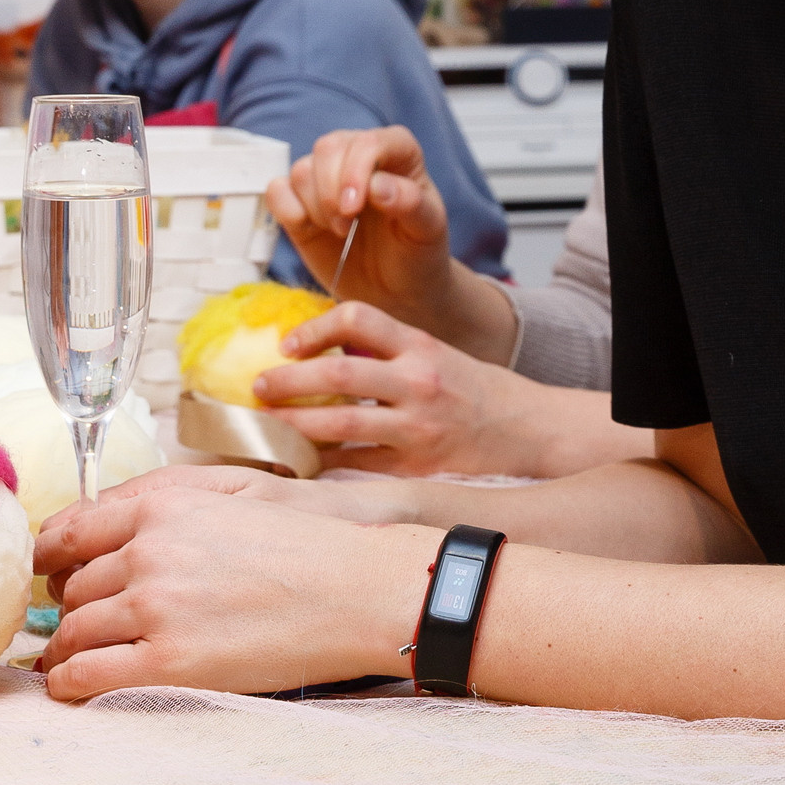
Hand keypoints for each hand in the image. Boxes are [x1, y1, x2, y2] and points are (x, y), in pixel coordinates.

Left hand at [35, 468, 436, 699]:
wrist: (357, 592)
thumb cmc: (305, 546)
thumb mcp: (232, 496)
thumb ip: (165, 505)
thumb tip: (101, 529)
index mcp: (163, 507)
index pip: (70, 532)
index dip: (49, 558)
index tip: (47, 576)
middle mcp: (149, 552)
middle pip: (73, 586)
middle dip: (69, 607)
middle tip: (75, 625)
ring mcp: (155, 608)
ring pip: (74, 631)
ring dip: (65, 650)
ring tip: (68, 662)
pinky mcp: (168, 662)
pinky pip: (87, 675)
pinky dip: (68, 683)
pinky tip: (72, 686)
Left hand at [256, 299, 572, 475]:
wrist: (527, 429)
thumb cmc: (475, 390)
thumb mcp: (436, 354)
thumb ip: (387, 351)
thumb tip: (318, 354)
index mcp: (421, 345)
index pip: (357, 318)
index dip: (314, 328)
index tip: (287, 344)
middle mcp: (418, 381)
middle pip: (339, 376)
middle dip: (288, 382)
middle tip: (258, 388)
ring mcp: (417, 426)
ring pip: (341, 426)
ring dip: (294, 426)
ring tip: (265, 426)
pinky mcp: (417, 465)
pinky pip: (358, 465)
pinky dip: (323, 465)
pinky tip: (299, 463)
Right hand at [267, 129, 517, 361]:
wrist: (396, 289)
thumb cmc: (418, 252)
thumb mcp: (427, 229)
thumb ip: (410, 202)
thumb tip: (377, 186)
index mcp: (398, 152)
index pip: (369, 142)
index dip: (356, 170)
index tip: (353, 208)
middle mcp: (359, 156)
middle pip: (328, 148)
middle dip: (330, 191)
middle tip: (345, 227)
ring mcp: (327, 178)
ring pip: (302, 169)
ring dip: (315, 206)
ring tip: (339, 232)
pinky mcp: (301, 202)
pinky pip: (278, 189)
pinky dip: (287, 209)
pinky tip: (308, 228)